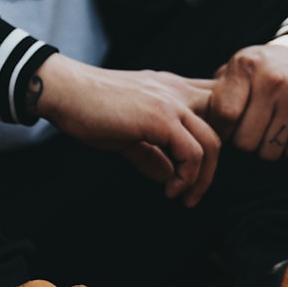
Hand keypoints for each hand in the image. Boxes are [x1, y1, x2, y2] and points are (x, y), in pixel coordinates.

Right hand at [34, 54, 219, 206]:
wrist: (64, 92)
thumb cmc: (90, 111)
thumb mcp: (129, 135)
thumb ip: (152, 154)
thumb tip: (168, 177)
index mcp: (173, 90)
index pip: (216, 109)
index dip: (216, 140)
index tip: (198, 170)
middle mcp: (179, 91)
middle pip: (222, 128)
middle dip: (213, 168)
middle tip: (193, 194)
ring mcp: (172, 102)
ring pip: (212, 144)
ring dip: (202, 179)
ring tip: (181, 197)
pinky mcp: (161, 118)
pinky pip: (192, 153)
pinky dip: (186, 178)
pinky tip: (170, 189)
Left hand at [208, 33, 287, 160]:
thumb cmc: (263, 71)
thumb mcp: (238, 68)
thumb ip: (215, 92)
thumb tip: (194, 124)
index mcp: (246, 66)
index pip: (225, 116)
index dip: (223, 131)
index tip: (227, 128)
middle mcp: (272, 79)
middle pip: (245, 141)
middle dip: (243, 143)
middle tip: (249, 132)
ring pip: (269, 152)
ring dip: (266, 150)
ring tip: (268, 132)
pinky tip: (287, 134)